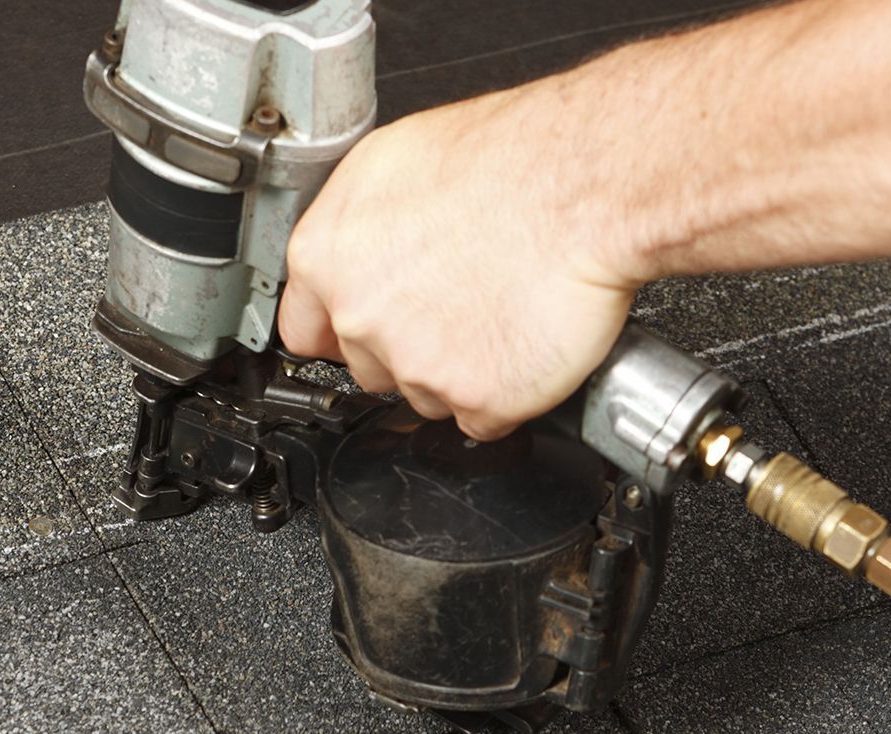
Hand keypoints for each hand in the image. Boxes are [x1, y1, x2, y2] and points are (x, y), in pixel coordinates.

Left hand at [277, 80, 642, 440]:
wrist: (584, 186)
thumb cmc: (508, 160)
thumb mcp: (395, 158)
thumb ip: (355, 224)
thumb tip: (355, 249)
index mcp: (328, 258)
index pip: (305, 331)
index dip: (343, 329)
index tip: (370, 327)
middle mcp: (362, 319)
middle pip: (369, 367)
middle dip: (407, 346)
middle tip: (456, 302)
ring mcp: (418, 367)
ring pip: (426, 395)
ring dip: (457, 370)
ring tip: (498, 308)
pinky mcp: (478, 401)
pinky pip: (484, 418)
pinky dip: (506, 392)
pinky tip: (521, 340)